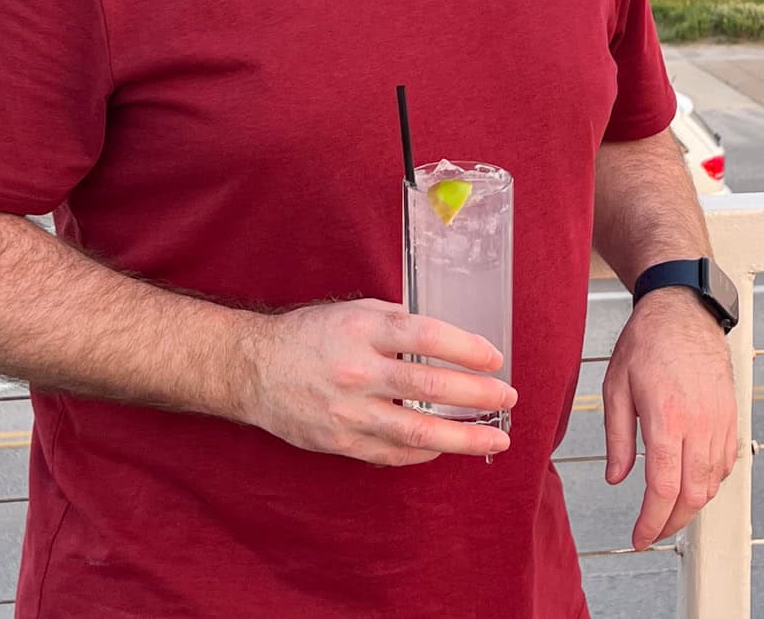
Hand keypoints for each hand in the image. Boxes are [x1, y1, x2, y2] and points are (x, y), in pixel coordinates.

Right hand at [239, 298, 514, 466]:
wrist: (256, 370)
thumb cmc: (312, 334)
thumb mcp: (354, 311)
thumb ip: (397, 322)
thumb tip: (443, 339)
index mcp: (363, 330)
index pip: (425, 337)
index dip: (465, 347)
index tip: (494, 357)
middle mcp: (357, 371)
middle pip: (428, 385)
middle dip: (476, 394)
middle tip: (507, 396)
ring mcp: (349, 412)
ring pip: (416, 431)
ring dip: (462, 437)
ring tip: (495, 437)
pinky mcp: (341, 442)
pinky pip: (392, 453)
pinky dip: (424, 452)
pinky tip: (447, 447)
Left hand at [602, 288, 737, 549]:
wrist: (682, 309)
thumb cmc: (647, 341)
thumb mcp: (615, 386)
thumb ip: (617, 437)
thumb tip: (617, 477)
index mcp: (667, 417)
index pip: (663, 488)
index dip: (651, 522)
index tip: (639, 536)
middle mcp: (699, 423)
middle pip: (692, 494)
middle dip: (671, 523)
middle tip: (651, 531)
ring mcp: (720, 420)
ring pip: (713, 483)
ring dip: (692, 505)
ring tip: (668, 511)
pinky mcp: (731, 414)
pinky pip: (726, 462)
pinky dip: (711, 482)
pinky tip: (693, 482)